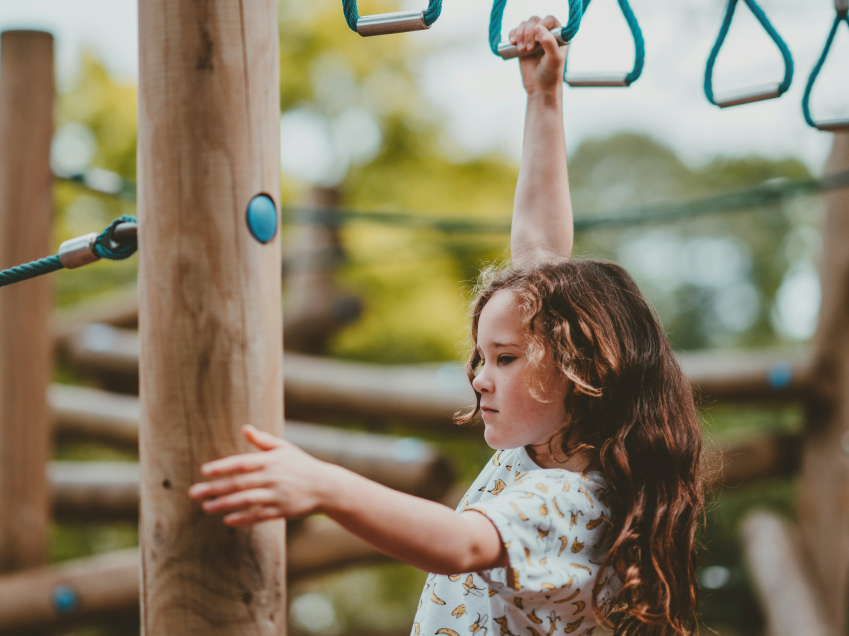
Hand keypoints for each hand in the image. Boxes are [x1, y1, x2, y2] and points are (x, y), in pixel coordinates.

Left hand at [188, 424, 329, 525]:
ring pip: (245, 500)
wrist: (325, 486)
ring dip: (224, 504)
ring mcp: (277, 495)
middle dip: (215, 488)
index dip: (223, 467)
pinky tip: (227, 520)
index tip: (204, 471)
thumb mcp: (284, 449)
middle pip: (239, 483)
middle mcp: (272, 477)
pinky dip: (242, 518)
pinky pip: (258, 515)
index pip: (242, 463)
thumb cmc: (301, 465)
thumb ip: (263, 440)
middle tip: (194, 493)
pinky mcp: (281, 511)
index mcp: (271, 460)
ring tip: (206, 507)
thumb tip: (244, 428)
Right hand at [508, 16, 566, 94]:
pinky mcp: (522, 44)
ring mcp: (533, 38)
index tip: (537, 39)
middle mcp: (546, 34)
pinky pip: (515, 32)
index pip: (549, 20)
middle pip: (534, 21)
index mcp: (558, 35)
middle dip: (528, 32)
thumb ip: (549, 42)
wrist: (539, 88)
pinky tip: (513, 43)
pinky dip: (512, 35)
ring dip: (520, 34)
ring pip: (524, 25)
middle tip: (528, 49)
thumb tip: (538, 28)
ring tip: (521, 50)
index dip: (542, 25)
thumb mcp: (554, 59)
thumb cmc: (550, 74)